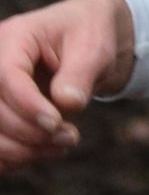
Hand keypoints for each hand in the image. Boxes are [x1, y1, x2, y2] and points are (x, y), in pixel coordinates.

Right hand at [0, 0, 133, 167]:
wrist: (85, 47)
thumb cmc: (89, 39)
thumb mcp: (93, 48)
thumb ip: (80, 73)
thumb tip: (66, 103)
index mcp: (15, 37)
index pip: (6, 75)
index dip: (27, 105)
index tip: (56, 123)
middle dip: (30, 131)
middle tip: (70, 136)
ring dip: (22, 150)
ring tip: (64, 144)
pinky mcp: (0, 112)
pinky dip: (14, 157)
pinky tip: (44, 151)